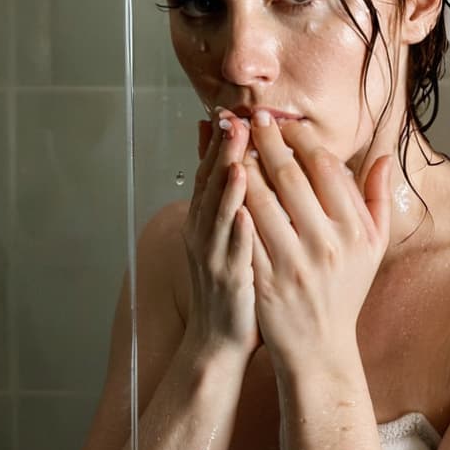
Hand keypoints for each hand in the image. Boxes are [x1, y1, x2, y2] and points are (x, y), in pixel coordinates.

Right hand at [181, 110, 260, 361]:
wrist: (218, 339)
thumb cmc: (232, 282)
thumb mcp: (226, 233)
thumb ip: (227, 196)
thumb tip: (233, 159)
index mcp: (207, 218)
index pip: (212, 170)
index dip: (221, 141)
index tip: (233, 110)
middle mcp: (204, 231)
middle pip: (211, 184)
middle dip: (223, 152)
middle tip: (235, 120)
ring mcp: (213, 255)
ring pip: (218, 214)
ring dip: (226, 184)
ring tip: (239, 156)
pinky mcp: (227, 279)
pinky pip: (232, 252)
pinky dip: (236, 230)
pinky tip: (245, 213)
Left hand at [242, 112, 391, 378]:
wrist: (320, 348)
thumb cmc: (345, 292)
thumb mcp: (373, 248)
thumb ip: (377, 200)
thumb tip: (382, 157)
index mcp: (355, 231)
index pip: (327, 168)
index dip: (302, 138)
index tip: (284, 120)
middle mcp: (328, 244)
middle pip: (291, 177)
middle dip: (268, 141)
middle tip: (253, 118)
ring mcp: (295, 263)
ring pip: (263, 200)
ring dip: (244, 165)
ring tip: (234, 143)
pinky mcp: (266, 279)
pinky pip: (245, 232)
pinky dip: (233, 204)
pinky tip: (224, 184)